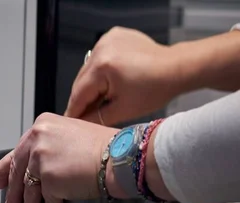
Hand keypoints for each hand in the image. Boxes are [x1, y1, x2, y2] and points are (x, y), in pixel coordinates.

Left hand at [0, 113, 118, 202]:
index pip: (17, 151)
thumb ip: (51, 145)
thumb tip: (42, 165)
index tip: (2, 181)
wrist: (118, 157)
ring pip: (30, 191)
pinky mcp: (50, 181)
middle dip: (14, 192)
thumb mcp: (71, 134)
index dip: (7, 169)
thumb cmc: (104, 146)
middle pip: (18, 172)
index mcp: (41, 126)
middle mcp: (37, 140)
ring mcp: (41, 160)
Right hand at [65, 27, 179, 124]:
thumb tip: (80, 124)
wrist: (175, 68)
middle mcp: (101, 49)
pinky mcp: (114, 36)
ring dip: (90, 85)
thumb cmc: (154, 89)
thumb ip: (95, 118)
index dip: (73, 112)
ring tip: (97, 101)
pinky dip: (100, 71)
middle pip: (80, 81)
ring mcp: (107, 40)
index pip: (78, 94)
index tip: (69, 124)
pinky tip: (108, 82)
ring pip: (88, 70)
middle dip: (81, 99)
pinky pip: (98, 58)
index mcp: (102, 67)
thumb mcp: (121, 110)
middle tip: (82, 117)